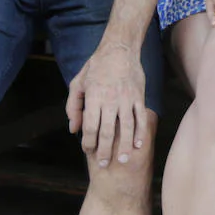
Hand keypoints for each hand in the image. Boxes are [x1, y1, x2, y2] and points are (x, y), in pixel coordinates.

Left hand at [67, 41, 146, 167]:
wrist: (119, 49)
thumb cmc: (96, 66)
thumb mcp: (78, 83)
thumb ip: (73, 106)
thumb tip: (73, 129)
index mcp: (94, 97)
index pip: (90, 126)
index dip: (88, 143)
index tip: (87, 151)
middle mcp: (110, 99)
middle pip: (107, 132)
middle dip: (104, 151)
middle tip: (104, 164)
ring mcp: (126, 99)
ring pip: (127, 128)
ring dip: (124, 146)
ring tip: (122, 160)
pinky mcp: (138, 97)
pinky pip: (141, 118)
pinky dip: (141, 133)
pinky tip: (138, 145)